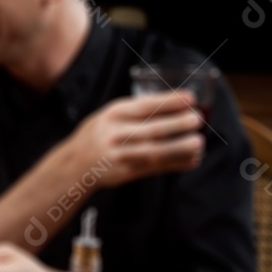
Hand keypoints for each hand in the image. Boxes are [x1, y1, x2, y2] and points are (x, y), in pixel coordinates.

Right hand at [59, 92, 203, 187]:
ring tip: (198, 142)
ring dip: (179, 147)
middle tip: (198, 119)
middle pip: (151, 129)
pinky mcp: (123, 174)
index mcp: (112, 114)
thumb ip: (135, 111)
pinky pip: (153, 168)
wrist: (73, 165)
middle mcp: (114, 134)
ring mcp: (118, 156)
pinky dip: (174, 165)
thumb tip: (174, 105)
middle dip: (177, 124)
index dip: (169, 101)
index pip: (145, 105)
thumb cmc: (98, 135)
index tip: (191, 98)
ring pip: (154, 151)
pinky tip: (190, 161)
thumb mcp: (108, 115)